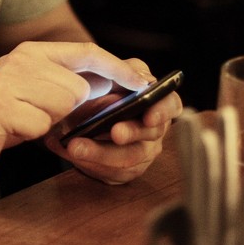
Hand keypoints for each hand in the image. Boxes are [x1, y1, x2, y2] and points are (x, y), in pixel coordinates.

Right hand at [0, 42, 153, 179]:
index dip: (117, 67)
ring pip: (64, 105)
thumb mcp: (32, 93)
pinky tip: (12, 132)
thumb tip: (114, 91)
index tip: (142, 82)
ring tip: (23, 122)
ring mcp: (8, 82)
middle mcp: (20, 60)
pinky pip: (41, 126)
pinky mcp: (0, 108)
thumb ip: (66, 86)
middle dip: (70, 110)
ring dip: (49, 124)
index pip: (87, 52)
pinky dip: (32, 136)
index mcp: (31, 52)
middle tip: (42, 117)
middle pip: (79, 86)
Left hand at [45, 58, 182, 184]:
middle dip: (131, 133)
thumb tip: (141, 79)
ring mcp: (141, 152)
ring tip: (76, 146)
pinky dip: (91, 164)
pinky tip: (72, 154)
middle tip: (114, 131)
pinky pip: (112, 173)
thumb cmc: (102, 89)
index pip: (171, 105)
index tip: (149, 116)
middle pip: (150, 135)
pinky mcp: (124, 171)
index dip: (163, 112)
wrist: (77, 113)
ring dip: (101, 152)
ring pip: (128, 158)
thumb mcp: (115, 72)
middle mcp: (153, 130)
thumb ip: (129, 71)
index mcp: (156, 102)